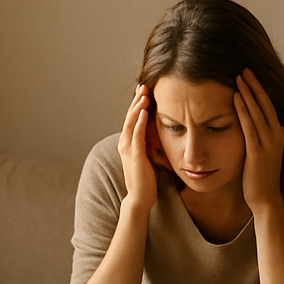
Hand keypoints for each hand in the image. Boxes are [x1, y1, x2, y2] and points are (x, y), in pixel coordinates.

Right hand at [117, 84, 159, 212]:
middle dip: (136, 100)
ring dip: (137, 106)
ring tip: (143, 93)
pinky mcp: (135, 155)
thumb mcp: (148, 156)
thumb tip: (158, 131)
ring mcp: (128, 148)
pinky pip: (136, 134)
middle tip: (143, 85)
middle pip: (129, 116)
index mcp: (128, 143)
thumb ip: (149, 143)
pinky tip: (144, 111)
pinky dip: (139, 121)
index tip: (144, 91)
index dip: (137, 104)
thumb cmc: (146, 179)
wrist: (140, 197)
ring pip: (131, 122)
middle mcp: (125, 143)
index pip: (132, 118)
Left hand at [233, 69, 283, 214]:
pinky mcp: (257, 152)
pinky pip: (249, 126)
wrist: (265, 199)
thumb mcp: (262, 150)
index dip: (261, 88)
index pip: (270, 105)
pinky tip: (236, 97)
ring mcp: (268, 143)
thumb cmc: (260, 175)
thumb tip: (249, 120)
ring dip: (248, 92)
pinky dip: (243, 110)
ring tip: (239, 76)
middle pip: (265, 103)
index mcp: (279, 133)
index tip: (251, 74)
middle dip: (255, 84)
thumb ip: (259, 134)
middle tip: (244, 67)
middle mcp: (277, 135)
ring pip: (258, 111)